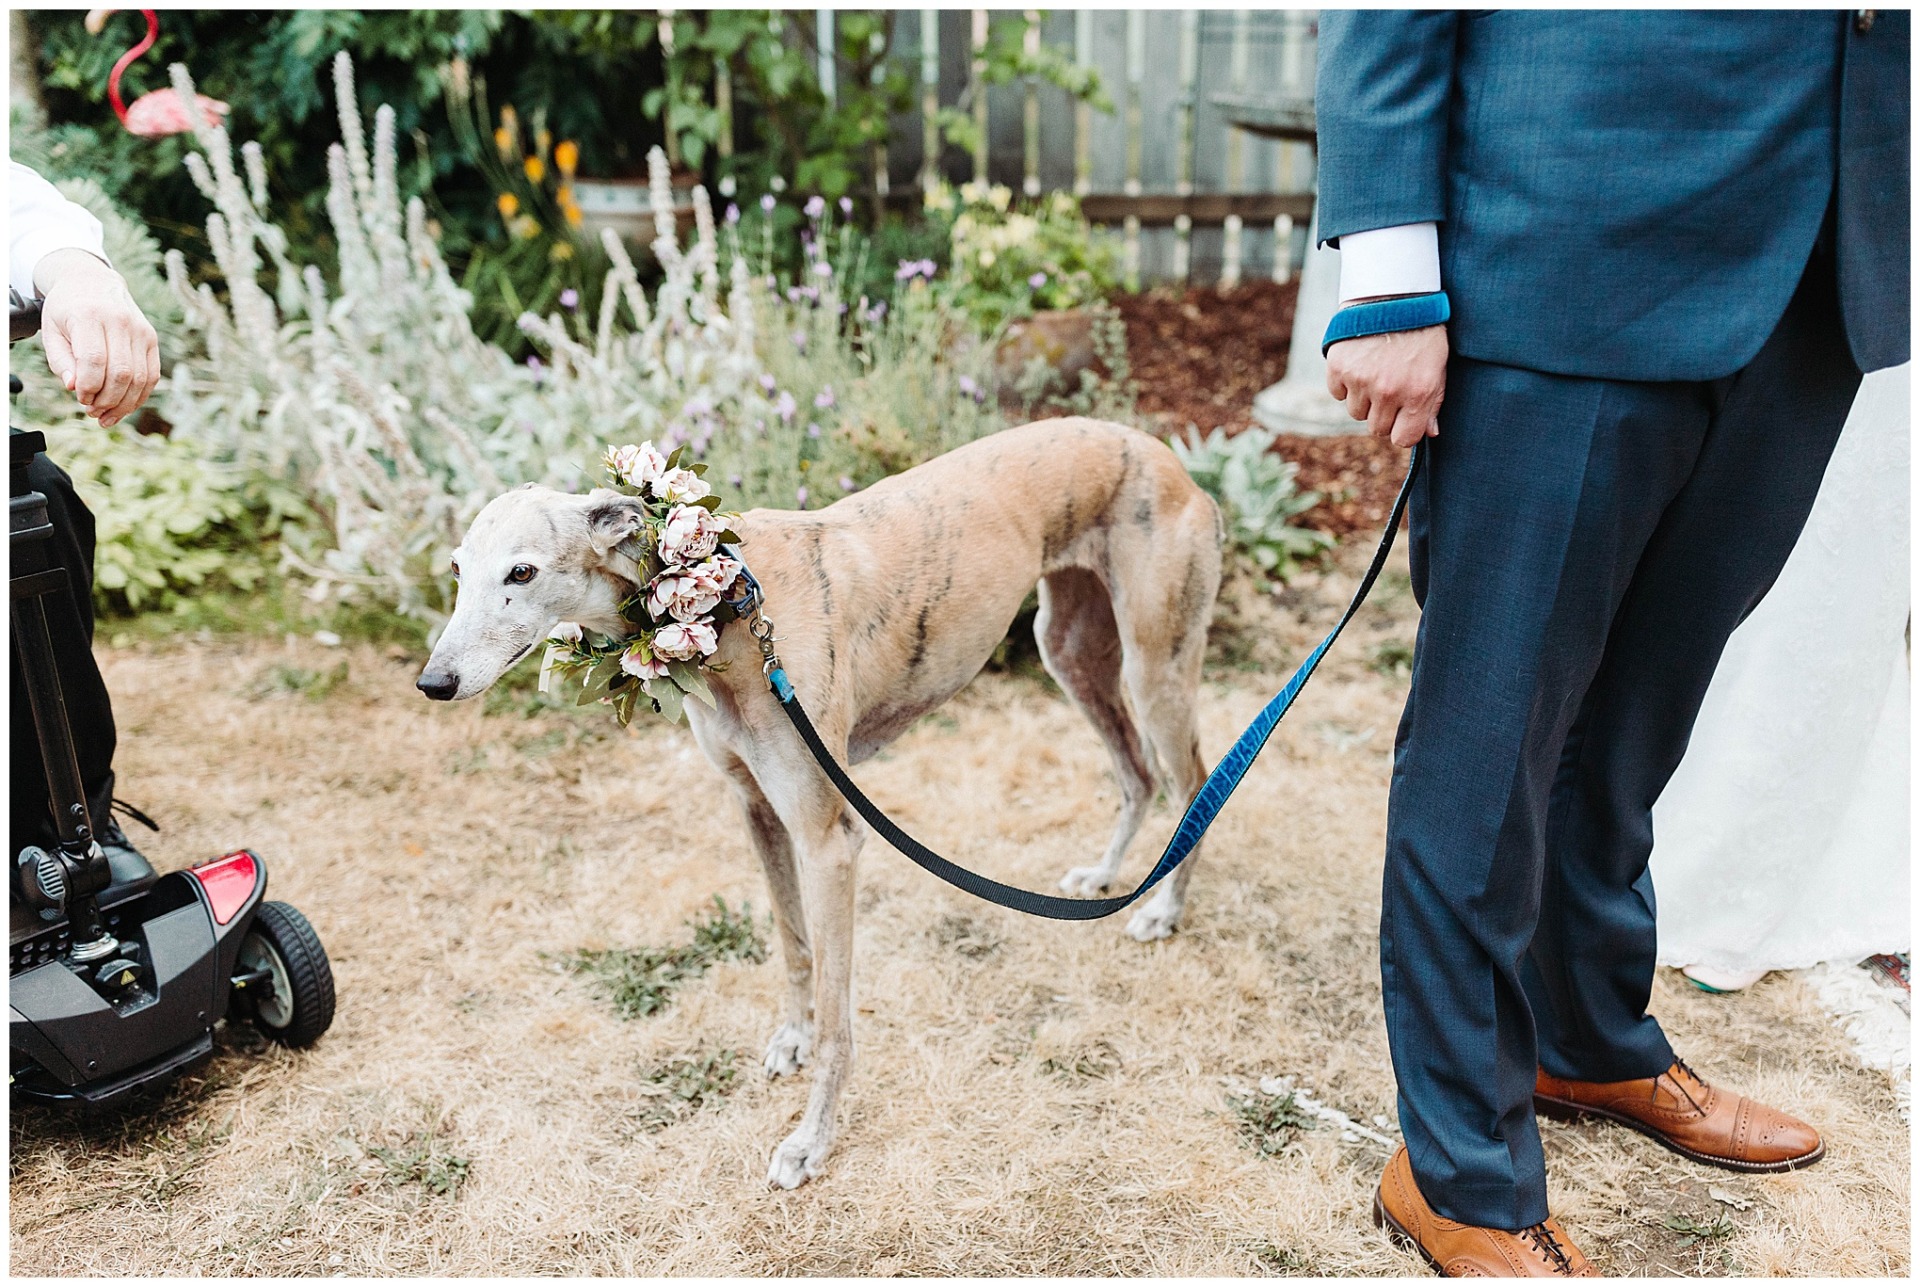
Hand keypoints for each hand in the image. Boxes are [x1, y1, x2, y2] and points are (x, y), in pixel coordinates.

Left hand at [33, 248, 160, 427]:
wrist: (93, 282)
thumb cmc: (67, 310)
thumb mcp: (52, 331)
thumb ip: (61, 361)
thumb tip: (75, 388)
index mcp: (89, 315)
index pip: (94, 359)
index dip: (88, 386)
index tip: (80, 397)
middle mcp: (120, 321)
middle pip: (121, 372)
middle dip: (106, 399)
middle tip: (91, 410)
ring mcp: (140, 330)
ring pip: (139, 378)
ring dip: (123, 403)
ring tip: (105, 414)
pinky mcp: (152, 339)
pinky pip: (152, 376)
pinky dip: (139, 396)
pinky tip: (124, 407)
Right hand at [1325, 320, 1447, 448]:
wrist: (1394, 291)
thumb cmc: (1422, 328)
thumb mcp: (1438, 365)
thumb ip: (1434, 401)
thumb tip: (1430, 432)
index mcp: (1418, 393)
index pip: (1402, 439)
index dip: (1402, 430)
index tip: (1402, 419)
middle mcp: (1388, 391)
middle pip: (1377, 428)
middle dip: (1383, 413)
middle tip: (1389, 388)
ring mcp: (1361, 380)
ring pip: (1356, 411)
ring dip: (1363, 398)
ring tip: (1374, 370)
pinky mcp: (1339, 367)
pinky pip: (1338, 392)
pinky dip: (1345, 382)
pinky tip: (1359, 362)